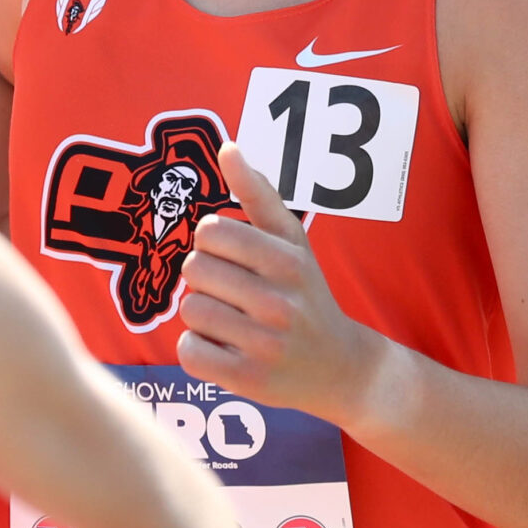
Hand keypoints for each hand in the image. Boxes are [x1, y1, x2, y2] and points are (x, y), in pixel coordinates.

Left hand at [176, 143, 384, 422]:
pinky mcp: (248, 380)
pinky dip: (198, 349)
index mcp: (287, 261)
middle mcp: (279, 303)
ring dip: (203, 315)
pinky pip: (189, 351)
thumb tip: (228, 147)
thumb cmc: (305, 294)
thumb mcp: (291, 242)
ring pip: (190, 310)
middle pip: (194, 269)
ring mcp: (265, 344)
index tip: (234, 257)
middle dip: (206, 279)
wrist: (338, 367)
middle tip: (234, 293)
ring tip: (235, 322)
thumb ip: (258, 194)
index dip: (212, 243)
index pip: (210, 231)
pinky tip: (225, 349)